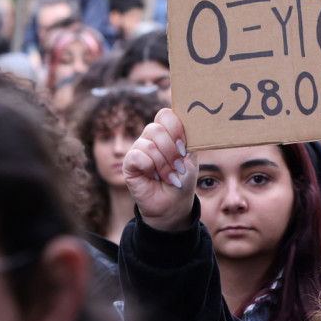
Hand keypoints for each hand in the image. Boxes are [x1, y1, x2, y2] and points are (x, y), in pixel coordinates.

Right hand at [123, 108, 196, 230]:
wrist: (173, 204)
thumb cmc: (182, 180)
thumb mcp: (191, 159)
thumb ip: (189, 140)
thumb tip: (191, 123)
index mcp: (166, 133)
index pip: (165, 115)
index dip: (176, 128)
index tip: (184, 148)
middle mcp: (150, 138)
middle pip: (156, 128)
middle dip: (171, 151)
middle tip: (178, 167)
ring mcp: (138, 149)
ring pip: (149, 144)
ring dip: (163, 164)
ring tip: (168, 177)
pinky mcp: (129, 163)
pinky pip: (137, 156)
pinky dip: (150, 168)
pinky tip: (153, 177)